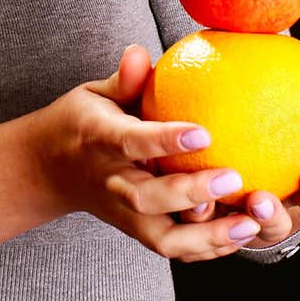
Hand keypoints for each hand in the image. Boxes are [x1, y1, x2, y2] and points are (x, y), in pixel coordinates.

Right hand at [33, 45, 267, 262]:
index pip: (132, 142)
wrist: (50, 169)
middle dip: (191, 193)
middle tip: (233, 178)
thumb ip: (124, 79)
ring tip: (249, 224)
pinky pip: (172, 249)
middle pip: (147, 198)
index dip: (165, 140)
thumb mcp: (94, 94)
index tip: (204, 133)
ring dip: (207, 236)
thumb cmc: (81, 123)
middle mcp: (111, 181)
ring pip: (162, 238)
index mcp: (100, 140)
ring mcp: (123, 213)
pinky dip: (207, 249)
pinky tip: (241, 235)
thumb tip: (141, 52)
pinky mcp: (136, 231)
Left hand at [180, 88, 299, 246]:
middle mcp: (263, 207)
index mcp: (296, 186)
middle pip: (274, 225)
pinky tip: (173, 183)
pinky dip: (187, 205)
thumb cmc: (272, 104)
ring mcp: (229, 213)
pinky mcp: (193, 210)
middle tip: (259, 198)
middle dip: (271, 217)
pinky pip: (191, 214)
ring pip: (228, 228)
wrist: (217, 105)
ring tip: (201, 197)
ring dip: (220, 219)